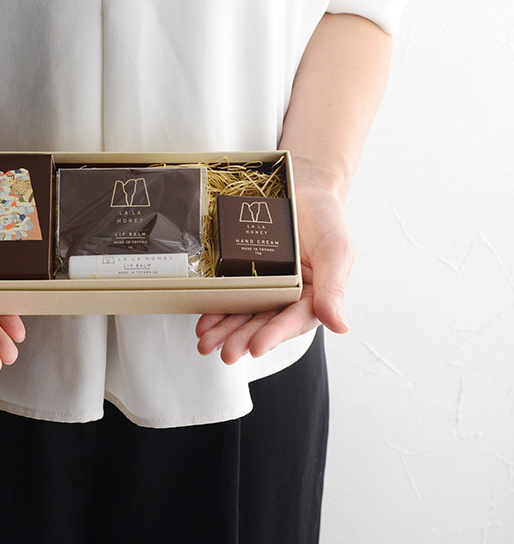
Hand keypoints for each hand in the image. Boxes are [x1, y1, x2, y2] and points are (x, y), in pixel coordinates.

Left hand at [196, 183, 352, 362]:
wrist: (304, 191)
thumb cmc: (327, 222)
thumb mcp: (335, 252)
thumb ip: (334, 289)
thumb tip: (340, 326)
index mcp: (314, 299)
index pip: (293, 322)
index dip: (274, 335)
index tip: (256, 347)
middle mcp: (288, 298)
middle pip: (264, 323)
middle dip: (242, 339)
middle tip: (224, 352)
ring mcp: (266, 287)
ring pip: (245, 314)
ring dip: (225, 330)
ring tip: (206, 342)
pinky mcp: (247, 275)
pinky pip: (231, 293)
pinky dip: (217, 308)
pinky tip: (204, 320)